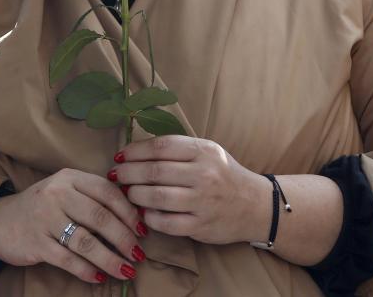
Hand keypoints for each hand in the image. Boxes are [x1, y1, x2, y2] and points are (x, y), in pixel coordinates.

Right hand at [0, 169, 145, 284]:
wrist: (0, 221)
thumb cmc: (43, 207)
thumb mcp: (65, 191)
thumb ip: (93, 197)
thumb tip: (135, 217)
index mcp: (69, 177)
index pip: (107, 192)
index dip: (128, 212)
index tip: (142, 230)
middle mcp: (56, 194)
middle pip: (100, 217)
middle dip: (124, 239)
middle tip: (137, 255)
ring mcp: (44, 218)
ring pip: (86, 242)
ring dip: (110, 259)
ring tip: (125, 270)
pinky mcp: (36, 243)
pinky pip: (68, 259)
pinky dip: (86, 270)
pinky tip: (98, 277)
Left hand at [112, 135, 268, 244]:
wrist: (256, 205)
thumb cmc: (223, 174)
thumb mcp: (206, 152)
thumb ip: (176, 150)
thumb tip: (133, 151)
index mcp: (203, 151)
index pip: (160, 147)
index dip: (134, 151)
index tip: (120, 156)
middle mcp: (204, 174)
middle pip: (155, 171)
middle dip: (128, 173)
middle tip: (116, 175)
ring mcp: (204, 202)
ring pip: (157, 197)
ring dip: (135, 194)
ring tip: (127, 192)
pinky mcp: (202, 226)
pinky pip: (166, 223)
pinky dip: (150, 218)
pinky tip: (144, 213)